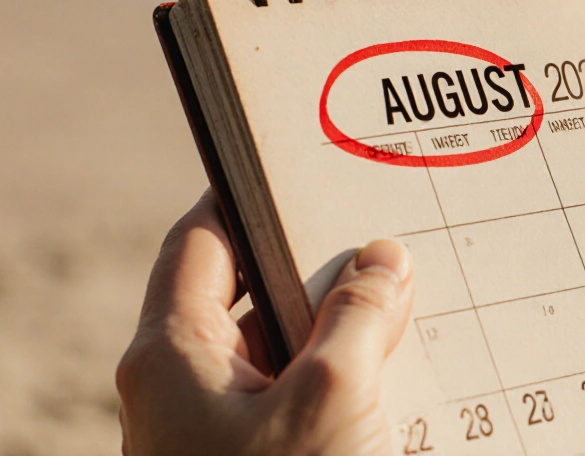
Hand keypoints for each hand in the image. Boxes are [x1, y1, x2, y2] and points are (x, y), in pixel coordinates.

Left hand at [116, 190, 414, 454]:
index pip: (201, 243)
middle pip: (253, 300)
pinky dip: (342, 383)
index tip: (297, 165)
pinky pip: (297, 401)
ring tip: (404, 312)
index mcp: (172, 358)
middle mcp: (183, 391)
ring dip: (341, 336)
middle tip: (382, 244)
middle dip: (321, 274)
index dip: (248, 199)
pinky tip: (397, 374)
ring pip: (282, 355)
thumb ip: (359, 316)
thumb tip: (383, 260)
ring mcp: (216, 433)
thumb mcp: (333, 396)